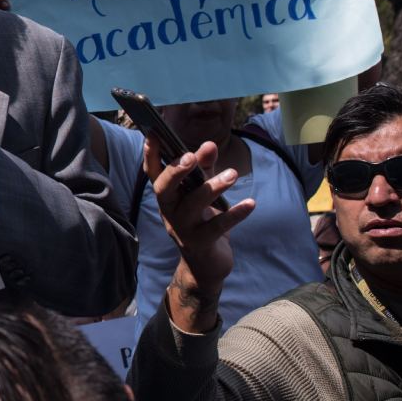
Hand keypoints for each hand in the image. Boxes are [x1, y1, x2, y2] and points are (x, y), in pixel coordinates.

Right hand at [144, 137, 254, 331]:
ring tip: (233, 174)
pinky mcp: (199, 244)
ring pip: (192, 206)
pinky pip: (216, 227)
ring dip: (212, 187)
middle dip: (175, 171)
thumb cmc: (203, 222)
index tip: (154, 134)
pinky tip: (250, 203)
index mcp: (168, 197)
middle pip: (163, 189)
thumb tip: (209, 145)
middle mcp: (169, 211)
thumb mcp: (203, 193)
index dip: (151, 155)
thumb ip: (205, 169)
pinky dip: (234, 215)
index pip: (153, 173)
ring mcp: (182, 229)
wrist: (206, 266)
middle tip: (191, 156)